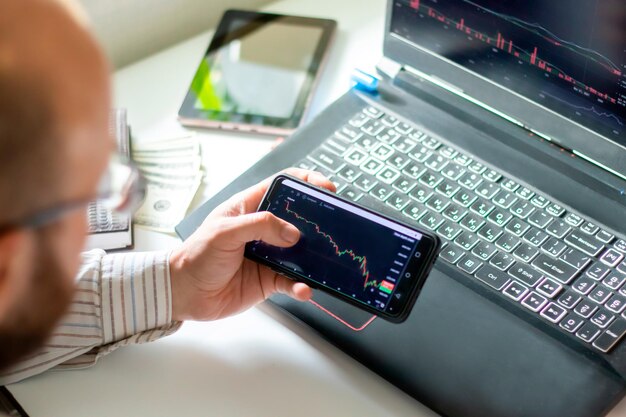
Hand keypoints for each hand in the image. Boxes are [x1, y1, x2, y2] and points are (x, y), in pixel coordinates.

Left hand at [169, 168, 335, 320]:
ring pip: (301, 252)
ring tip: (324, 262)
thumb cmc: (196, 256)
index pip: (283, 186)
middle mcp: (263, 229)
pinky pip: (292, 281)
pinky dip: (301, 286)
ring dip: (314, 257)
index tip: (326, 188)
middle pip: (298, 218)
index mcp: (250, 207)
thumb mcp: (225, 232)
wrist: (184, 293)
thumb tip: (292, 233)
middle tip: (333, 226)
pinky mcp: (269, 279)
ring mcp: (269, 254)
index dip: (306, 182)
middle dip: (318, 221)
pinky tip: (303, 288)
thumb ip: (260, 226)